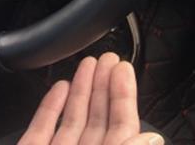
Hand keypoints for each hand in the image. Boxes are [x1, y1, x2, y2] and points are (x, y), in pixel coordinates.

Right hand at [18, 53, 163, 144]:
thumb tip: (153, 138)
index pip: (122, 127)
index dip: (124, 96)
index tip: (124, 69)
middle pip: (97, 119)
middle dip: (102, 85)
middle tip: (108, 57)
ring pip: (72, 120)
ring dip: (80, 90)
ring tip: (88, 64)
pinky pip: (42, 128)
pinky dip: (49, 106)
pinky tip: (60, 87)